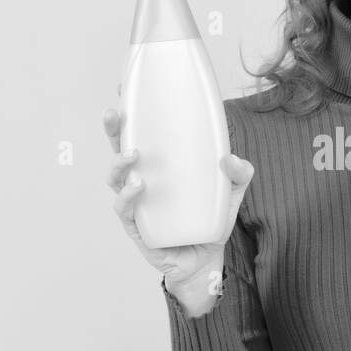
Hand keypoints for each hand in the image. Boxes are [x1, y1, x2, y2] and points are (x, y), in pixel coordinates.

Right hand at [102, 104, 254, 287]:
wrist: (206, 260)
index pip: (142, 134)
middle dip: (113, 130)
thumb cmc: (210, 221)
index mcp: (160, 167)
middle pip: (119, 149)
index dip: (131, 114)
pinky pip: (124, 209)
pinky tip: (139, 187)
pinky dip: (128, 196)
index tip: (125, 90)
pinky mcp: (136, 226)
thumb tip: (230, 158)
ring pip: (116, 178)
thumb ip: (238, 173)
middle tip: (114, 114)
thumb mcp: (231, 193)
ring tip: (134, 154)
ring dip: (119, 163)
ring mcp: (136, 203)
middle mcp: (142, 180)